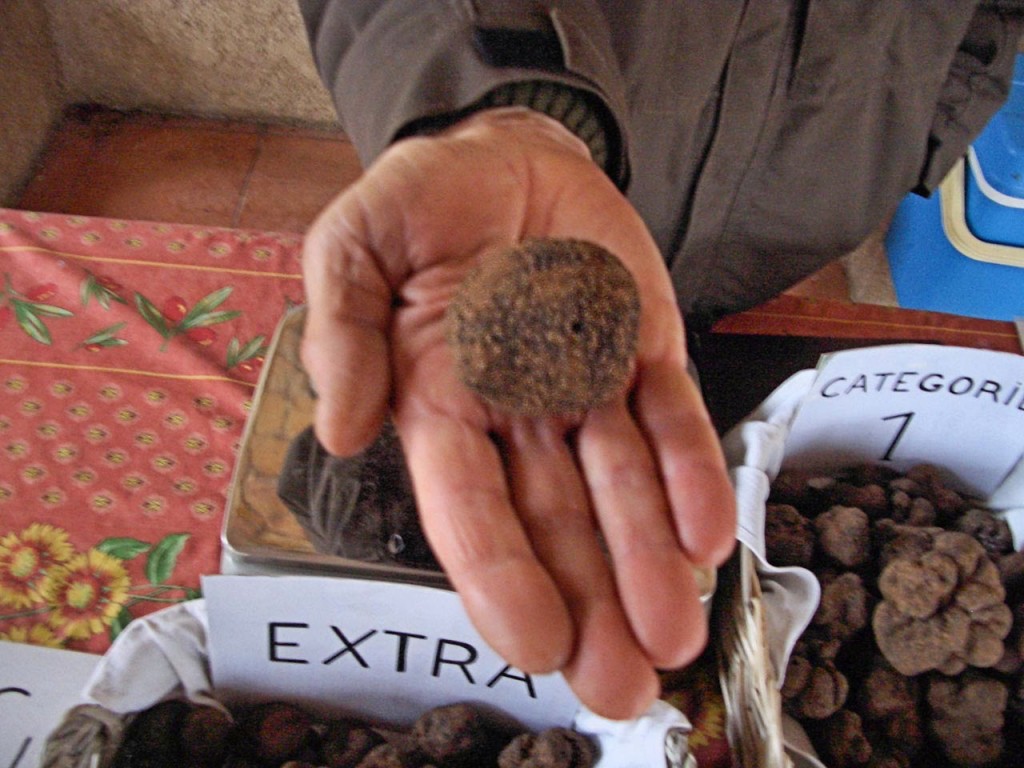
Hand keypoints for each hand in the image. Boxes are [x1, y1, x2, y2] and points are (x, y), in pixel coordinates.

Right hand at [300, 108, 735, 718]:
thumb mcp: (354, 245)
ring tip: (674, 636)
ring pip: (621, 488)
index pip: (468, 507)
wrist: (506, 151)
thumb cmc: (420, 202)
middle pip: (553, 525)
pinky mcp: (644, 350)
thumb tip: (342, 429)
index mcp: (437, 401)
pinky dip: (691, 473)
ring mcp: (586, 386)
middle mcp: (516, 413)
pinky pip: (673, 418)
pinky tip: (705, 534)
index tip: (535, 644)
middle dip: (587, 605)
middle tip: (619, 688)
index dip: (500, 577)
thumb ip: (343, 331)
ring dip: (648, 562)